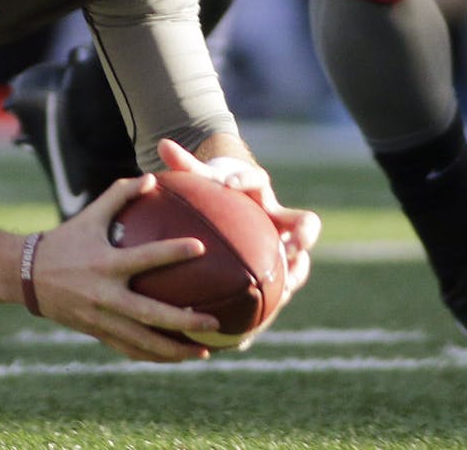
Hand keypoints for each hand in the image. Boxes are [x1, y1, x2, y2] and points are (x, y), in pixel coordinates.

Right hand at [28, 176, 221, 361]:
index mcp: (105, 263)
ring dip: (174, 350)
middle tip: (214, 322)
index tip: (201, 247)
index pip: (145, 257)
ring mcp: (100, 318)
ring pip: (142, 341)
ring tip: (204, 351)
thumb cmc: (63, 241)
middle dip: (184, 321)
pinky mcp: (96, 332)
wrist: (25, 276)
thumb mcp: (88, 216)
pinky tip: (175, 357)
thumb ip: (119, 196)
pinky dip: (153, 355)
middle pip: (150, 314)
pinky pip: (129, 349)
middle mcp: (104, 294)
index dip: (172, 251)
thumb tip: (150, 177)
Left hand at [155, 139, 319, 310]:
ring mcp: (285, 242)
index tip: (230, 183)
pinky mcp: (282, 266)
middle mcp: (278, 217)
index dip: (246, 179)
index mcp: (256, 191)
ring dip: (296, 271)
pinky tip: (255, 322)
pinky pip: (284, 283)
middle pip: (304, 222)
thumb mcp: (203, 181)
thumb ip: (186, 166)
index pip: (258, 179)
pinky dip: (273, 299)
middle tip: (294, 244)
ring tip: (286, 287)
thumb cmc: (217, 193)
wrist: (237, 208)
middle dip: (304, 233)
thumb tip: (162, 143)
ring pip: (301, 259)